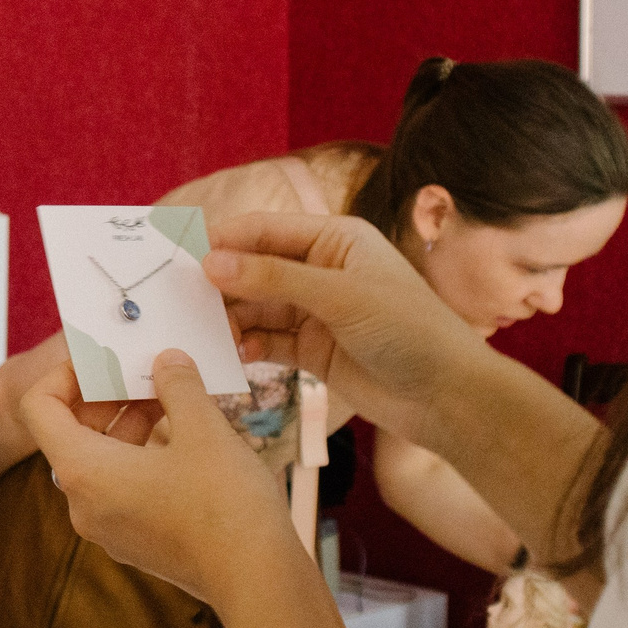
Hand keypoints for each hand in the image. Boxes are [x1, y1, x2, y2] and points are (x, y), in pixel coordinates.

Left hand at [13, 351, 288, 608]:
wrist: (259, 580)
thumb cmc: (225, 503)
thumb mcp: (202, 426)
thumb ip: (177, 383)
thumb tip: (167, 359)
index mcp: (83, 471)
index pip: (39, 408)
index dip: (64, 373)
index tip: (104, 358)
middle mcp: (83, 504)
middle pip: (71, 433)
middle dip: (106, 394)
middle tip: (145, 368)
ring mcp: (108, 528)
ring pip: (101, 459)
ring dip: (129, 422)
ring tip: (172, 396)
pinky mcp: (136, 542)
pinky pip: (122, 486)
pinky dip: (141, 454)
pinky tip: (184, 435)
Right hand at [206, 211, 492, 450]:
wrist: (449, 397)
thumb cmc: (409, 331)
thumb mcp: (340, 297)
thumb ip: (273, 278)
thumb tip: (211, 262)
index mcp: (335, 239)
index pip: (265, 231)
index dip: (223, 241)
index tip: (179, 257)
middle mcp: (322, 270)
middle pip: (255, 268)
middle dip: (221, 284)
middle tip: (179, 301)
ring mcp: (316, 311)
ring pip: (257, 308)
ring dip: (231, 319)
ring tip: (207, 333)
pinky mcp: (313, 350)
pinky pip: (268, 341)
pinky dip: (248, 346)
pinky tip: (236, 354)